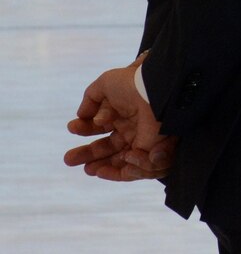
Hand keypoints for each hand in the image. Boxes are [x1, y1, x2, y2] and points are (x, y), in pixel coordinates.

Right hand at [63, 61, 174, 179]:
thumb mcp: (106, 83)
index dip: (84, 128)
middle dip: (86, 153)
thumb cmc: (131, 86)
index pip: (99, 126)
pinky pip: (129, 169)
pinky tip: (99, 171)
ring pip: (115, 159)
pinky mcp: (146, 153)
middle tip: (69, 159)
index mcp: (120, 113)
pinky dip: (113, 173)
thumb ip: (90, 97)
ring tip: (86, 169)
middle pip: (105, 146)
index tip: (72, 128)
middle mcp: (129, 128)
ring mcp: (138, 141)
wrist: (154, 93)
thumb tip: (81, 115)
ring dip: (98, 165)